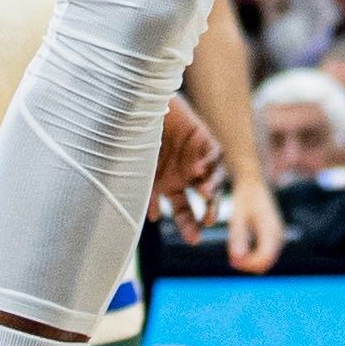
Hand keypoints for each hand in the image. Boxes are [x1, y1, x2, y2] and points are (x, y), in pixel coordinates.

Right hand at [148, 92, 224, 237]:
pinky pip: (213, 155)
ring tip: (206, 196)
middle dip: (206, 212)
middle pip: (202, 200)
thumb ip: (146, 192)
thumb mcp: (137, 170)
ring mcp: (195, 157)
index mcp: (168, 185)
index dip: (188, 225)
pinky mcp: (202, 139)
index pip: (182, 211)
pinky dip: (209, 164)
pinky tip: (200, 170)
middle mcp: (184, 174)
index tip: (194, 239)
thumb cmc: (131, 138)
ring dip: (211, 189)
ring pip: (212, 179)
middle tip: (207, 222)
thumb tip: (153, 218)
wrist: (136, 106)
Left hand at [222, 168, 288, 273]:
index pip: (264, 258)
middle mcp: (279, 236)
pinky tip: (239, 251)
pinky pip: (265, 255)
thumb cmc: (244, 197)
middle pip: (266, 263)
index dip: (248, 264)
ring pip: (266, 260)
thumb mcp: (237, 216)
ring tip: (234, 256)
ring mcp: (278, 237)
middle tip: (231, 260)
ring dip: (250, 262)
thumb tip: (235, 259)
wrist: (254, 183)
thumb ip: (238, 237)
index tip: (232, 261)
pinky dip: (253, 257)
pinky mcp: (274, 238)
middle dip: (248, 265)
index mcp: (272, 229)